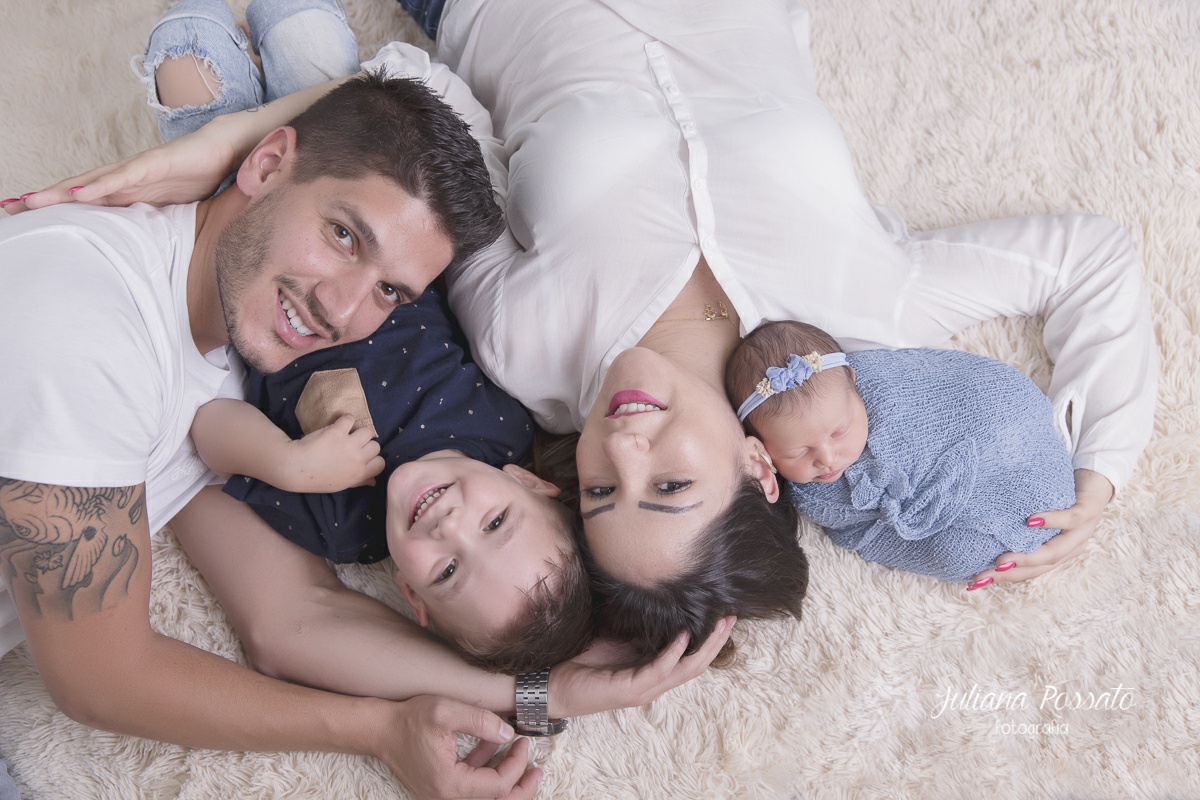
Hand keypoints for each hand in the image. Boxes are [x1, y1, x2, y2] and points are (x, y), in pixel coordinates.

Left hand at [2, 120, 239, 215]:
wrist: (227, 149)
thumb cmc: (199, 176)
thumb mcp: (171, 209)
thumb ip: (151, 222)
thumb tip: (138, 248)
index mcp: (128, 190)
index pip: (84, 201)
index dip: (56, 209)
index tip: (25, 219)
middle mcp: (125, 178)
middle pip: (77, 189)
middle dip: (44, 200)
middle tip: (9, 210)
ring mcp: (138, 169)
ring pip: (92, 182)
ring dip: (61, 192)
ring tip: (32, 201)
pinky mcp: (156, 164)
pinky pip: (125, 177)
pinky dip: (101, 185)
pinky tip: (80, 193)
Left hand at [282, 415, 384, 492]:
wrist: (295, 468)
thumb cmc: (317, 478)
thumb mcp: (341, 485)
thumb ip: (359, 481)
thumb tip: (373, 481)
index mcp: (359, 473)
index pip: (380, 463)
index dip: (373, 458)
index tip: (363, 456)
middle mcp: (358, 459)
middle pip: (375, 446)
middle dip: (366, 444)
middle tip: (354, 444)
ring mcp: (349, 444)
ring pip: (367, 431)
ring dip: (358, 431)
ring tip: (348, 433)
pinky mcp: (337, 431)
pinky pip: (350, 419)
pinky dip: (346, 419)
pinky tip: (340, 424)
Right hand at [379, 696, 541, 799]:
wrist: (380, 730)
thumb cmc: (410, 719)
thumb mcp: (447, 711)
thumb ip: (480, 721)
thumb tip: (508, 734)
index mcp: (449, 784)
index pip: (497, 787)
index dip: (516, 767)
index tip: (524, 743)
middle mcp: (446, 798)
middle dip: (521, 788)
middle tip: (537, 770)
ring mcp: (443, 796)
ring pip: (486, 799)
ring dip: (507, 782)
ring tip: (523, 760)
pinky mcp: (441, 790)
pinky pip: (472, 789)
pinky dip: (487, 773)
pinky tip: (493, 749)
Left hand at [548, 616, 735, 717]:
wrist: (553, 685)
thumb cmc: (582, 664)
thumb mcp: (615, 643)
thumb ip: (636, 634)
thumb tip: (653, 607)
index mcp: (651, 674)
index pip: (689, 660)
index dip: (709, 641)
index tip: (724, 618)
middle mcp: (652, 685)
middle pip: (695, 666)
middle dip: (716, 642)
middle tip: (732, 619)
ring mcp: (643, 689)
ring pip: (685, 670)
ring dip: (704, 647)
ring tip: (719, 625)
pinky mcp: (629, 689)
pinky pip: (659, 670)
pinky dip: (674, 653)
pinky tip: (685, 636)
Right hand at [968, 468, 1113, 588]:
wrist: (1097, 476)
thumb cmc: (1062, 497)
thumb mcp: (1041, 517)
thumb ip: (1023, 530)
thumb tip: (987, 534)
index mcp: (1061, 552)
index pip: (1032, 570)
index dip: (1006, 578)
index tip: (977, 581)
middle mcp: (1072, 546)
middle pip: (1042, 566)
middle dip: (1012, 573)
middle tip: (984, 575)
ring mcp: (1083, 530)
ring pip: (1056, 551)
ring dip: (1028, 557)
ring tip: (1003, 560)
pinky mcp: (1090, 511)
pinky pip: (1071, 519)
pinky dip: (1052, 521)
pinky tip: (1032, 521)